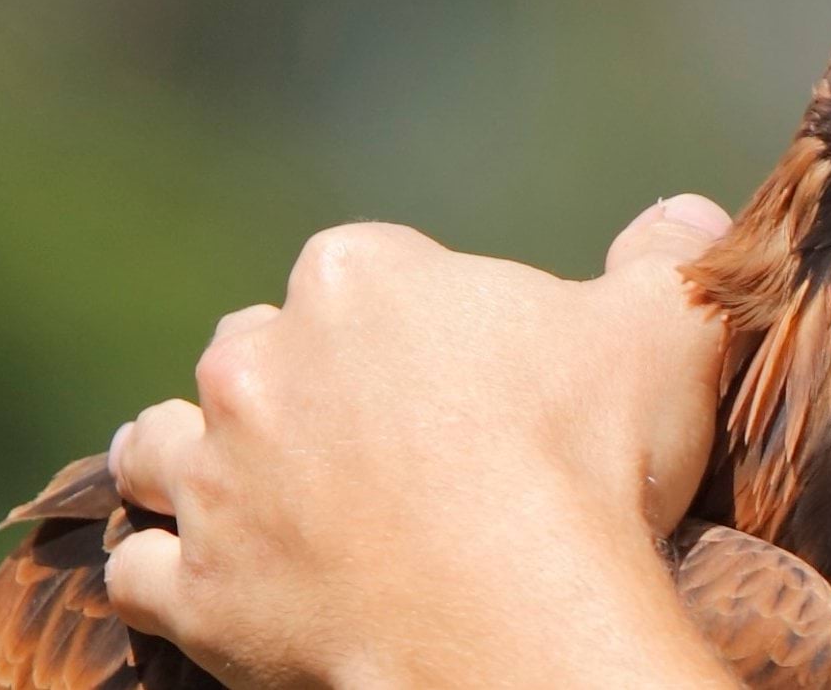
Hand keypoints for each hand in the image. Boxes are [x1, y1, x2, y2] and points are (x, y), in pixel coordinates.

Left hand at [103, 195, 739, 688]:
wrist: (521, 617)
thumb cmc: (589, 460)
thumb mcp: (667, 328)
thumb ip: (671, 257)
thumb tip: (690, 214)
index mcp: (357, 280)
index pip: (358, 271)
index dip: (403, 318)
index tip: (449, 372)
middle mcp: (258, 365)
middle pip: (250, 351)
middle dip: (291, 383)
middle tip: (361, 440)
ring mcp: (217, 480)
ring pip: (160, 447)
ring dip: (191, 461)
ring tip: (244, 490)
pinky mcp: (198, 589)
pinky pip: (139, 573)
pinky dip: (164, 576)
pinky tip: (201, 585)